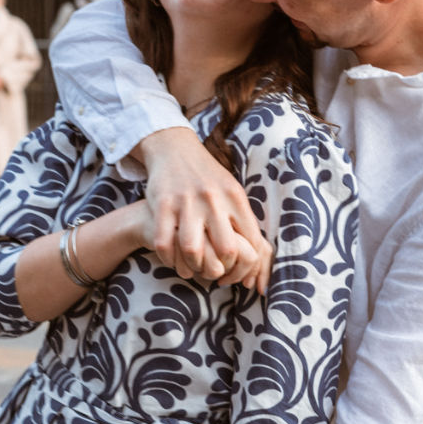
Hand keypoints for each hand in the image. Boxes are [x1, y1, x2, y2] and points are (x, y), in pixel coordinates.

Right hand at [138, 129, 271, 292]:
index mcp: (234, 196)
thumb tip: (259, 251)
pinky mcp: (162, 205)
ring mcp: (186, 202)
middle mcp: (213, 199)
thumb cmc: (208, 177)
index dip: (247, 265)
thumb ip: (243, 217)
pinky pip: (164, 243)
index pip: (251, 240)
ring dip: (194, 266)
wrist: (175, 150)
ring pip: (193, 250)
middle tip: (215, 273)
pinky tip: (172, 259)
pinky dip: (168, 258)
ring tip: (193, 268)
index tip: (238, 272)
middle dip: (222, 269)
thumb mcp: (232, 190)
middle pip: (226, 249)